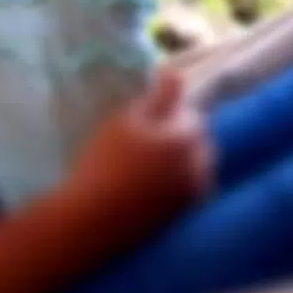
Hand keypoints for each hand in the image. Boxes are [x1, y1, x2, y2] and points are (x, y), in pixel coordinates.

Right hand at [61, 72, 212, 238]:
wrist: (92, 218)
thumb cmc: (105, 162)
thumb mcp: (126, 120)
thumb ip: (159, 97)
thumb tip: (178, 74)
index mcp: (187, 139)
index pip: (193, 116)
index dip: (170, 114)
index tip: (146, 120)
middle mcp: (199, 166)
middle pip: (199, 141)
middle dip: (181, 136)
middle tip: (146, 140)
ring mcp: (193, 193)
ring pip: (198, 165)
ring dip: (183, 159)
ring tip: (151, 162)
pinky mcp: (183, 214)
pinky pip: (191, 188)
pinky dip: (179, 181)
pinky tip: (153, 184)